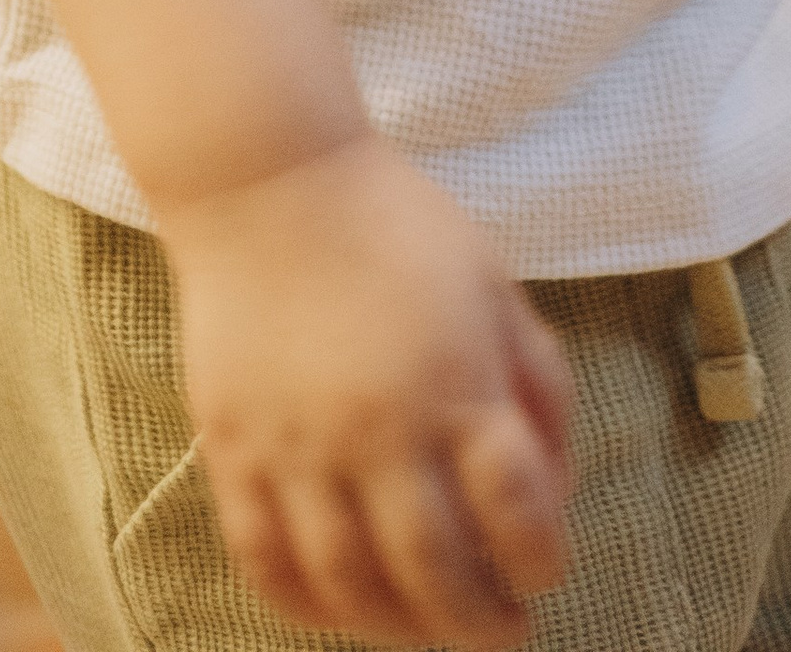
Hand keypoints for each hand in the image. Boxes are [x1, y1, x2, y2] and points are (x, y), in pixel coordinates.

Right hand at [163, 133, 571, 645]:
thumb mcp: (494, 283)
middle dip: (478, 622)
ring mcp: (298, 448)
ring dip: (396, 628)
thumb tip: (556, 481)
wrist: (269, 184)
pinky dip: (305, 605)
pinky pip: (266, 560)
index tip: (549, 572)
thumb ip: (536, 379)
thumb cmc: (395, 225)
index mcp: (455, 383)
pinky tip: (339, 611)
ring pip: (350, 583)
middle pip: (435, 570)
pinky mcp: (233, 452)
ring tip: (427, 632)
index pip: (516, 509)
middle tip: (501, 634)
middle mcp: (379, 429)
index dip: (542, 558)